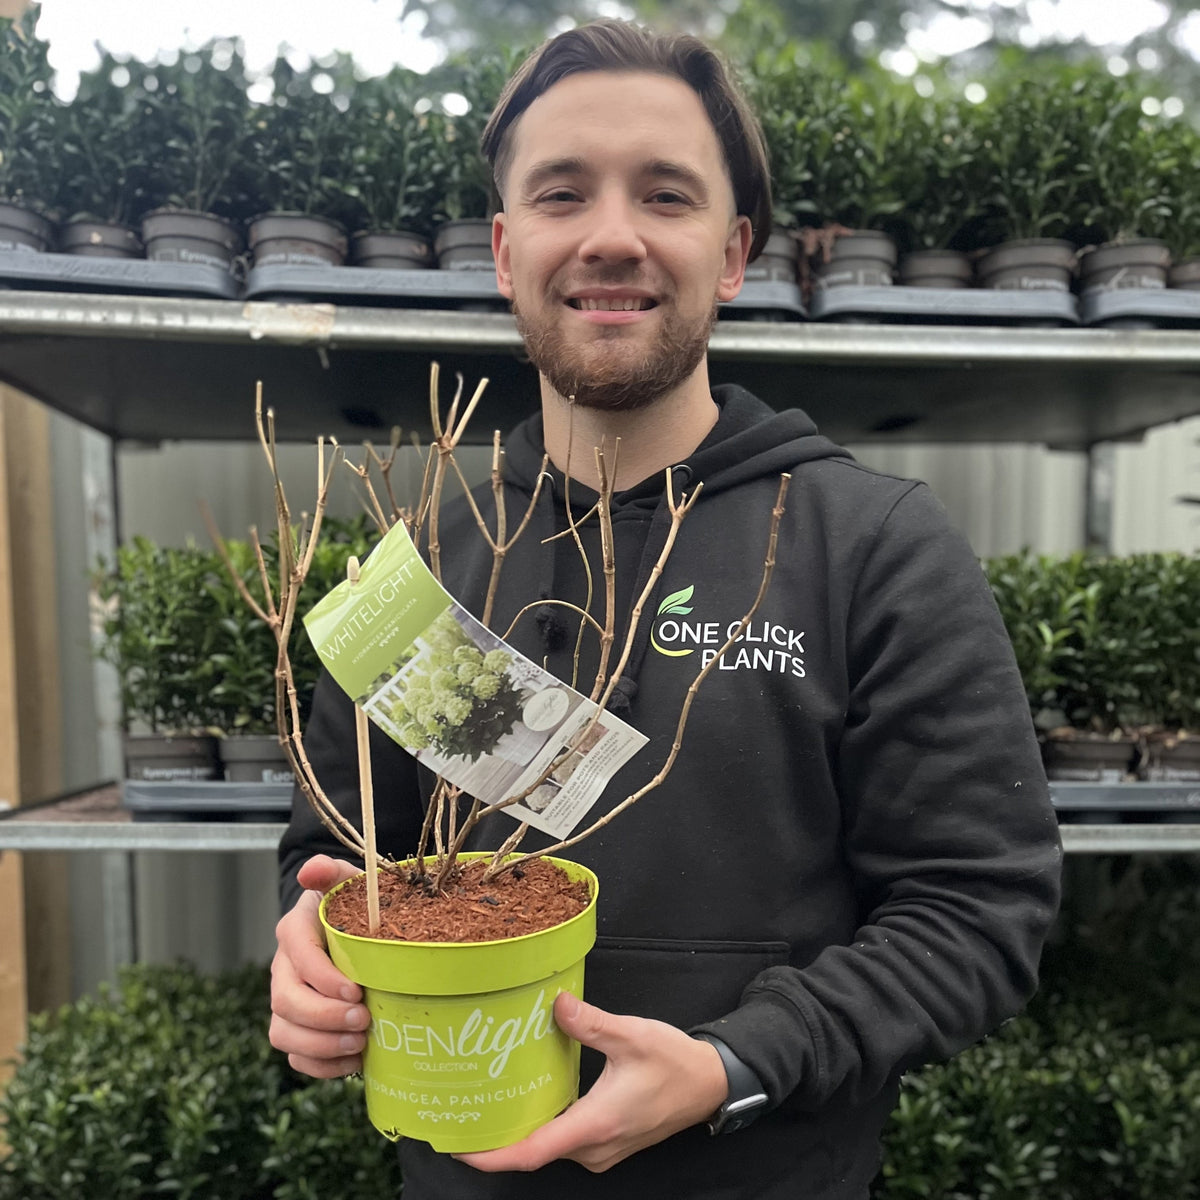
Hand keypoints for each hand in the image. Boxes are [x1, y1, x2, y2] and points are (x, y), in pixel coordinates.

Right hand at [269, 854, 368, 1077]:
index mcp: (294, 930)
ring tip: (360, 1044)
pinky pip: (295, 1057)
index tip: (357, 990)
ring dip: (321, 1046)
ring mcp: (286, 1001)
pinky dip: (322, 1066)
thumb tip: (312, 870)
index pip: (298, 955)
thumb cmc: (352, 906)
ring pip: (284, 1033)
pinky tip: (354, 1061)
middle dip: (324, 1016)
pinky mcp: (295, 1028)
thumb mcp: (348, 882)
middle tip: (363, 1020)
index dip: (323, 978)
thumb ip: (332, 872)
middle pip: (285, 1001)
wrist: (351, 931)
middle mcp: (283, 968)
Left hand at [454, 992, 727, 1173]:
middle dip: (498, 1137)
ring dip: (520, 1131)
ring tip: (489, 1103)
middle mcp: (594, 1146)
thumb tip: (558, 1005)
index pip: (532, 1152)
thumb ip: (592, 1023)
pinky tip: (529, 1100)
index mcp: (596, 1124)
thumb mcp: (633, 1035)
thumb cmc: (675, 1063)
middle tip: (465, 1111)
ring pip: (550, 1147)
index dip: (493, 1155)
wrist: (709, 1084)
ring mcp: (602, 1149)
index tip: (461, 1146)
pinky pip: (565, 1142)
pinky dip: (542, 1126)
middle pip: (534, 1151)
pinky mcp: (607, 1142)